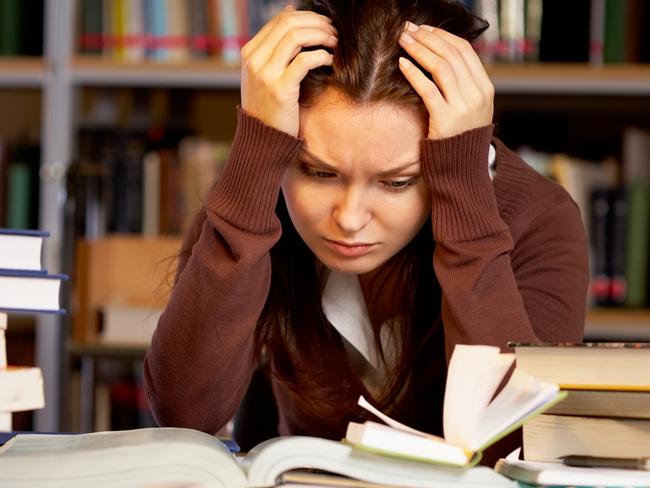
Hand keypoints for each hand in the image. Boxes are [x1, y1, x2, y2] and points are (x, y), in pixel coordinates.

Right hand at [240, 5, 336, 136]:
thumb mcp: (264, 75)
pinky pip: (304, 61)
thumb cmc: (269, 107)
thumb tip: (291, 9)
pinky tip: (330, 61)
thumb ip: (275, 47)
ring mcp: (265, 75)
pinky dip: (321, 56)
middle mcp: (254, 60)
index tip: (324, 25)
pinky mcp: (280, 89)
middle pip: (289, 23)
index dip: (307, 17)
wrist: (262, 140)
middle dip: (316, 22)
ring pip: (296, 37)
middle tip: (333, 31)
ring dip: (321, 36)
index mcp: (249, 53)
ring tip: (334, 43)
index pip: (280, 20)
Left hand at [397, 22, 493, 139]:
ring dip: (419, 50)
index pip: (465, 51)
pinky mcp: (445, 119)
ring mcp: (463, 107)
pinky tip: (403, 64)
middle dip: (428, 38)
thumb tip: (442, 56)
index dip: (443, 36)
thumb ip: (463, 85)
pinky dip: (414, 73)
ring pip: (441, 67)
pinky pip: (428, 89)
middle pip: (452, 54)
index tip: (424, 29)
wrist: (462, 169)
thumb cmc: (460, 136)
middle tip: (408, 30)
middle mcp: (477, 94)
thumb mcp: (471, 108)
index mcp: (485, 88)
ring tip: (403, 42)